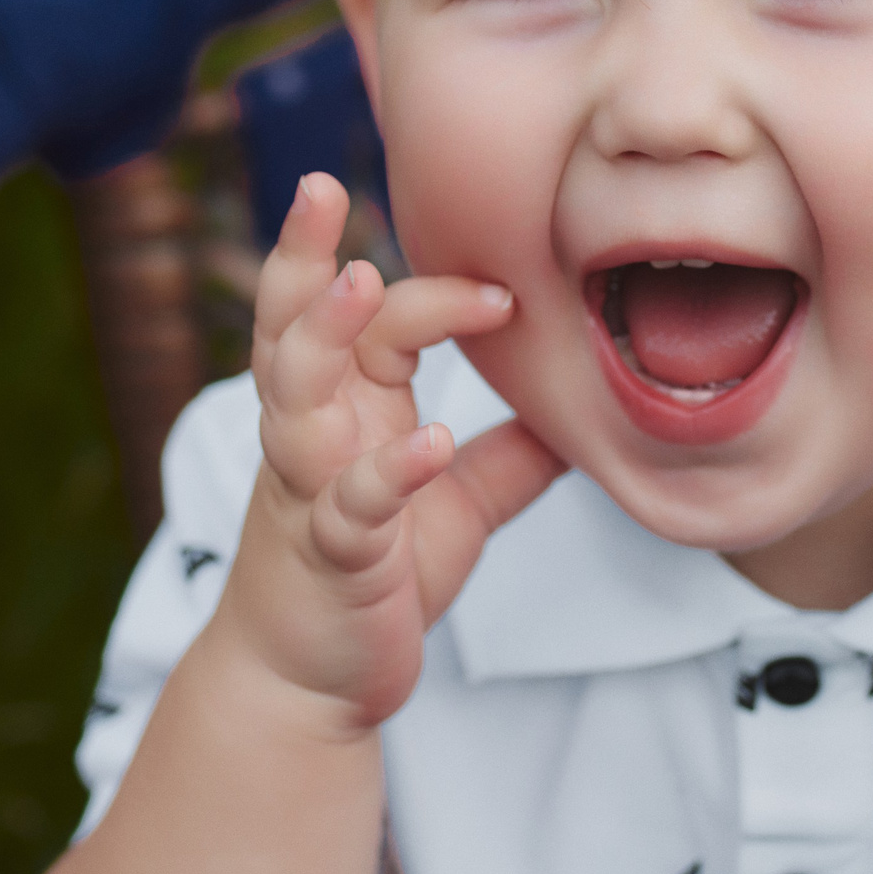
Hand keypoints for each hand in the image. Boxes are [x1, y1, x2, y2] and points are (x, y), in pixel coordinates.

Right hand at [218, 173, 565, 731]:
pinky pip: (352, 506)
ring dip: (324, 339)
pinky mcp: (330, 556)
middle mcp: (313, 435)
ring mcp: (309, 492)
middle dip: (299, 257)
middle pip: (289, 328)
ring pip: (295, 399)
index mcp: (342, 410)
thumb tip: (583, 410)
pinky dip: (389, 474)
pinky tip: (430, 445)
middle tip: (317, 189)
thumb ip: (509, 456)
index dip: (429, 293)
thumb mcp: (456, 506)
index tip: (504, 292)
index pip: (368, 322)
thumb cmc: (374, 581)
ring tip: (359, 285)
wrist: (310, 683)